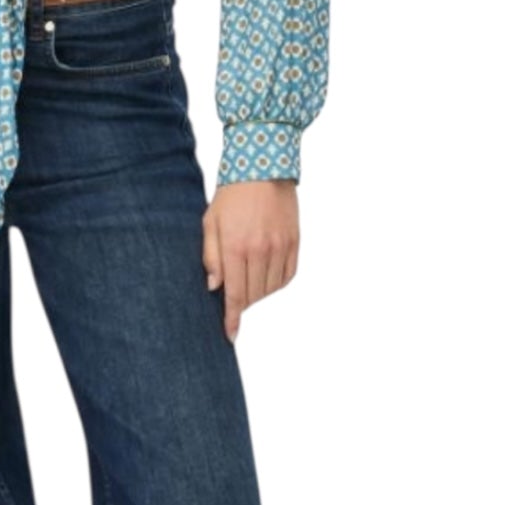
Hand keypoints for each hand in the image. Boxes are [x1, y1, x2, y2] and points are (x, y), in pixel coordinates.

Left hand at [203, 180, 298, 340]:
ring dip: (258, 292)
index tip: (230, 335)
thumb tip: (215, 287)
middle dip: (242, 301)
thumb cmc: (231, 195)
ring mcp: (280, 247)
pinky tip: (266, 274)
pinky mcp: (294, 242)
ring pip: (270, 288)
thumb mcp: (210, 222)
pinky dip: (276, 282)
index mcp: (236, 247)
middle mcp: (260, 250)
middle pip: (253, 295)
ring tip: (248, 277)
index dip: (232, 318)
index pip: (235, 294)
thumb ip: (211, 256)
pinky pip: (287, 275)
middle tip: (233, 292)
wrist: (263, 168)